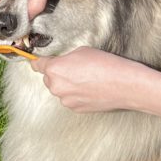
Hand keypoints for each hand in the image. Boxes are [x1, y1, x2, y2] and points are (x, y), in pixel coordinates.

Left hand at [31, 48, 149, 113]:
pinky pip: (70, 99)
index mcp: (55, 69)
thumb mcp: (81, 51)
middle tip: (75, 68)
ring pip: (60, 90)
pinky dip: (76, 94)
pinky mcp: (75, 109)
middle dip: (57, 73)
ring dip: (67, 85)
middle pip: (48, 78)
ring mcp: (66, 100)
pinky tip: (89, 88)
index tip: (38, 62)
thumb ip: (65, 58)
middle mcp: (56, 87)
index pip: (37, 65)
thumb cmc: (106, 65)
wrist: (124, 85)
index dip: (39, 62)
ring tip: (86, 79)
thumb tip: (60, 62)